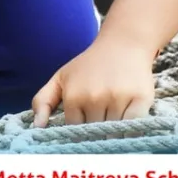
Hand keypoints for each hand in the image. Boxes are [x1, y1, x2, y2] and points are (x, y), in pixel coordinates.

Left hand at [31, 36, 154, 125]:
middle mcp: (94, 98)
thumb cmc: (88, 66)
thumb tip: (37, 127)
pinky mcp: (140, 100)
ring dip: (114, 132)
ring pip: (114, 134)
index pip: (74, 131)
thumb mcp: (61, 78)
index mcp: (73, 96)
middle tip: (100, 120)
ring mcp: (118, 99)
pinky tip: (127, 120)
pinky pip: (134, 128)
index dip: (78, 132)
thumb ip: (43, 101)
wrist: (122, 44)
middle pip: (95, 134)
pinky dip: (131, 130)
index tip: (83, 128)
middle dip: (97, 132)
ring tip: (113, 116)